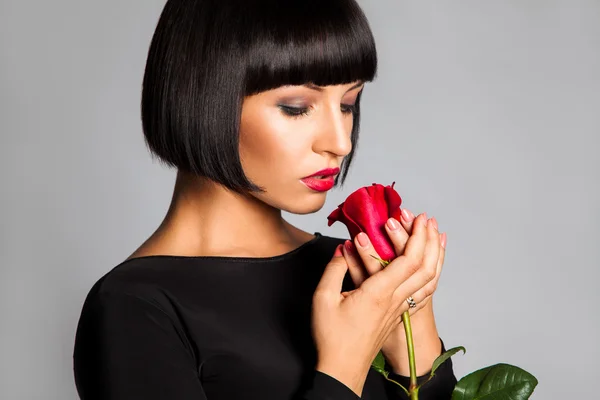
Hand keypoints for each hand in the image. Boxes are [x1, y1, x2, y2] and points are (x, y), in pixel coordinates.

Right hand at [312, 212, 438, 395]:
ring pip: (429, 279)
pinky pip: (423, 290)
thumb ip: (334, 269)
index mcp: (379, 294)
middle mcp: (395, 300)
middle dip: (429, 239)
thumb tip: (343, 248)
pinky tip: (431, 265)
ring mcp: (400, 308)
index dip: (417, 237)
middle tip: (427, 220)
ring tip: (437, 236)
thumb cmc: (332, 336)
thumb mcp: (324, 299)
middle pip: (425, 267)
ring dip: (435, 255)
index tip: (417, 218)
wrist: (343, 368)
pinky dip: (431, 272)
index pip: (408, 260)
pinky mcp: (399, 314)